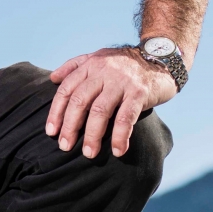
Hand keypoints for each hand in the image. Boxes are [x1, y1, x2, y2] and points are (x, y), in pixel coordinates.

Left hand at [47, 47, 176, 158]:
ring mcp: (121, 82)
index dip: (56, 112)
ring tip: (89, 153)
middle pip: (80, 101)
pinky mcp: (139, 93)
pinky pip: (126, 118)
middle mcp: (103, 72)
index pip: (66, 89)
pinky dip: (120, 136)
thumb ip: (75, 66)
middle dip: (70, 127)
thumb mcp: (99, 58)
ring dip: (92, 135)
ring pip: (100, 111)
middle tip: (65, 146)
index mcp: (91, 65)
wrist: (160, 58)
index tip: (52, 132)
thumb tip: (52, 78)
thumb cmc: (126, 64)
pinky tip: (118, 150)